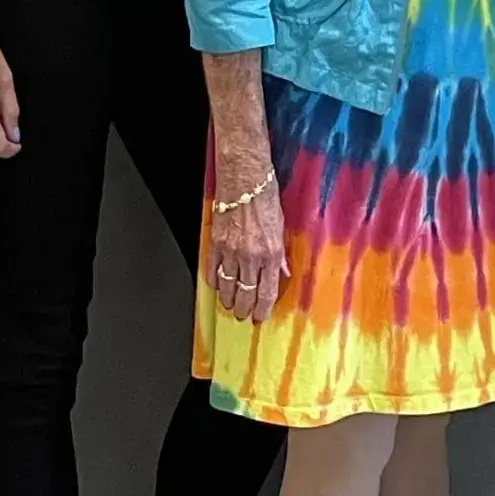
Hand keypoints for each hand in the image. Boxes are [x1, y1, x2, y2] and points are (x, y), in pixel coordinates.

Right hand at [207, 159, 287, 324]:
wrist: (243, 178)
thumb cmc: (265, 197)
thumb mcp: (281, 227)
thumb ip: (280, 254)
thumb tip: (282, 272)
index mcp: (270, 253)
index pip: (266, 292)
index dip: (262, 309)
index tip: (259, 317)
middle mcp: (250, 255)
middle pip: (244, 294)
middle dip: (243, 309)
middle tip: (242, 316)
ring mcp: (230, 251)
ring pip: (227, 286)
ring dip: (228, 299)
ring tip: (229, 305)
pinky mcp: (215, 243)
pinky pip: (212, 270)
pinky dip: (214, 281)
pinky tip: (217, 285)